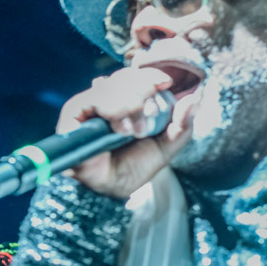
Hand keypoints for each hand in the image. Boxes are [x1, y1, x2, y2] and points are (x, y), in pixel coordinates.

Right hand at [58, 66, 197, 197]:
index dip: (150, 76)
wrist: (113, 189)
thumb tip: (194, 98)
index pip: (135, 76)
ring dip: (129, 104)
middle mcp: (104, 100)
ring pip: (109, 86)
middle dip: (142, 91)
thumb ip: (182, 124)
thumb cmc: (134, 167)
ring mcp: (86, 106)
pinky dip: (112, 110)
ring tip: (134, 131)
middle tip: (150, 115)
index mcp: (125, 101)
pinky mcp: (72, 115)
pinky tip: (120, 129)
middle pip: (123, 76)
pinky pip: (92, 99)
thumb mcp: (165, 146)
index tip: (165, 83)